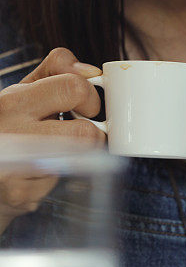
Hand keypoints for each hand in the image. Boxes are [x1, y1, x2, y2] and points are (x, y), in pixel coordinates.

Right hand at [0, 48, 103, 221]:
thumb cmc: (9, 125)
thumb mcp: (23, 91)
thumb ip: (55, 71)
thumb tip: (91, 71)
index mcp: (13, 101)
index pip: (73, 88)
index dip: (91, 97)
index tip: (88, 107)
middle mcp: (12, 132)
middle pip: (84, 133)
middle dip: (95, 135)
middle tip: (86, 134)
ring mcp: (16, 166)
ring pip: (79, 161)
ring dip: (80, 157)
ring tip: (62, 151)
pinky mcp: (21, 195)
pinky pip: (62, 183)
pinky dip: (58, 178)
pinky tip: (40, 173)